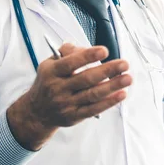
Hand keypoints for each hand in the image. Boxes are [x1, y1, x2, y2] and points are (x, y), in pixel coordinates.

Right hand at [7, 44, 131, 150]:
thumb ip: (67, 52)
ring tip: (127, 78)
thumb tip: (85, 48)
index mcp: (52, 72)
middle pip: (86, 79)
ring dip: (112, 86)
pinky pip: (94, 109)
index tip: (104, 51)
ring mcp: (66, 104)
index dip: (88, 56)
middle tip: (124, 64)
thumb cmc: (49, 82)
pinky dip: (109, 102)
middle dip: (107, 71)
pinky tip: (121, 94)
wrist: (36, 112)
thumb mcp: (50, 63)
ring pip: (92, 94)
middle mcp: (58, 88)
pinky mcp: (74, 116)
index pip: (70, 63)